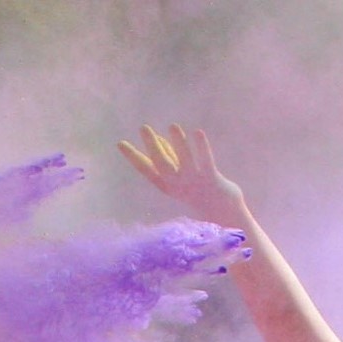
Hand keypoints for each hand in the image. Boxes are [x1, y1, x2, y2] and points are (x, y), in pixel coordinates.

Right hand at [119, 124, 248, 227]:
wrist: (222, 214)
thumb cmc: (197, 191)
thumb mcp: (179, 177)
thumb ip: (170, 158)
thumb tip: (158, 138)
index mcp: (167, 186)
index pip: (146, 170)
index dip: (133, 157)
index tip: (120, 143)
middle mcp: (178, 185)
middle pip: (162, 165)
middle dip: (152, 146)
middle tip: (143, 128)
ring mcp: (195, 183)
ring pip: (184, 162)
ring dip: (178, 144)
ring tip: (172, 126)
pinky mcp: (212, 180)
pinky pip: (205, 162)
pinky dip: (201, 148)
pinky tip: (197, 132)